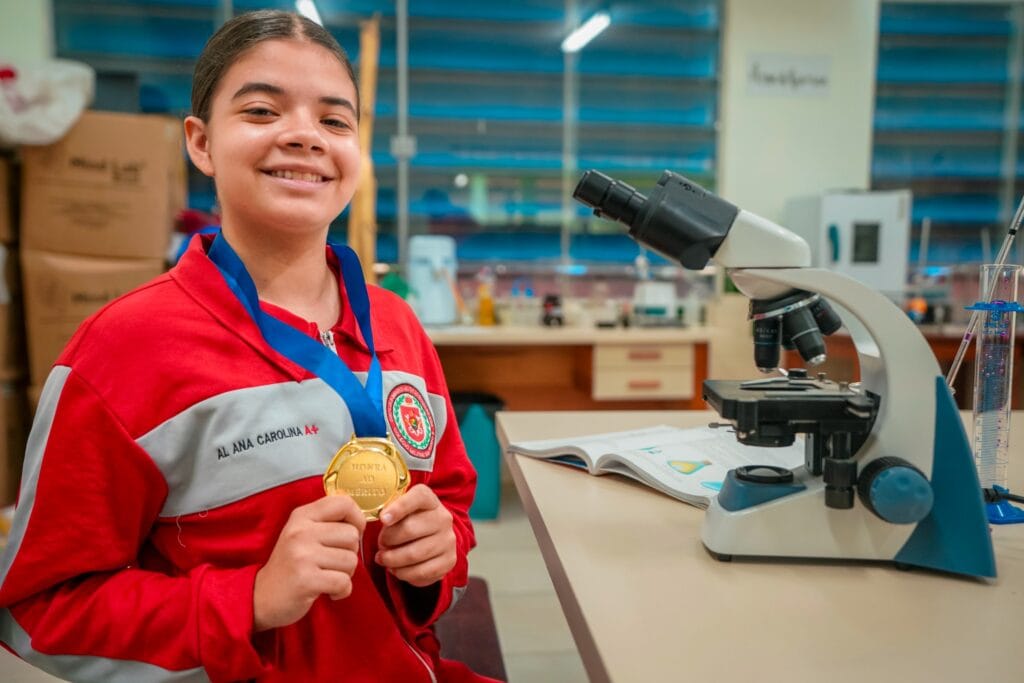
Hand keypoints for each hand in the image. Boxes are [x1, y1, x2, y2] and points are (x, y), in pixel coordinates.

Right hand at [253, 494, 365, 630]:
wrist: (261, 597)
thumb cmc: (291, 564)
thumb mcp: (302, 533)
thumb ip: (327, 522)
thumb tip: (361, 520)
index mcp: (302, 516)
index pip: (343, 503)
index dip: (357, 518)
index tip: (352, 533)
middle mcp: (301, 531)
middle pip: (352, 535)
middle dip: (349, 553)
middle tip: (331, 563)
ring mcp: (302, 555)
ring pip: (351, 560)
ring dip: (345, 574)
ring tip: (326, 576)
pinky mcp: (306, 580)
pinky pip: (343, 582)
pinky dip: (341, 591)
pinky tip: (327, 591)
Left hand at [376, 485, 456, 586]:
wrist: (435, 537)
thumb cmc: (410, 522)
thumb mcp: (402, 509)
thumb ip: (391, 511)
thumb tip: (382, 519)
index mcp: (430, 500)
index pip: (419, 497)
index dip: (399, 507)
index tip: (383, 519)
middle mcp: (443, 518)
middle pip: (409, 529)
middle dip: (387, 540)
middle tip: (381, 544)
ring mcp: (448, 540)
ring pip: (413, 554)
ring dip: (392, 559)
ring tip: (384, 559)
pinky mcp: (449, 561)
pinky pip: (421, 572)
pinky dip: (403, 574)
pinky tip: (396, 569)